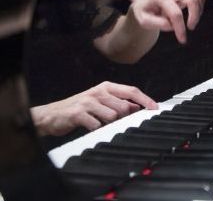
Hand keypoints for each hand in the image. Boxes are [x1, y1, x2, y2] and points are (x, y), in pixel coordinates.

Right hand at [30, 81, 156, 135]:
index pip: (131, 91)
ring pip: (113, 116)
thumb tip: (137, 108)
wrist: (52, 115)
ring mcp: (88, 102)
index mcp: (106, 87)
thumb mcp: (101, 101)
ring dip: (109, 124)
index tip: (155, 108)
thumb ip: (118, 102)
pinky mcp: (78, 113)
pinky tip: (90, 127)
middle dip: (123, 117)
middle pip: (124, 106)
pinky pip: (97, 125)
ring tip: (99, 123)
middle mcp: (98, 92)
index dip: (145, 99)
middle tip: (114, 122)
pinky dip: (96, 129)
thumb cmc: (80, 108)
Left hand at [128, 0, 205, 43]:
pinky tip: (193, 12)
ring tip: (191, 20)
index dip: (180, 28)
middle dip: (195, 15)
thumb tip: (170, 25)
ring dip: (197, 10)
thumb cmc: (144, 9)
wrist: (145, 1)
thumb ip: (154, 23)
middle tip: (191, 26)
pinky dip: (199, 5)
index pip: (176, 14)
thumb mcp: (143, 18)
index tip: (182, 38)